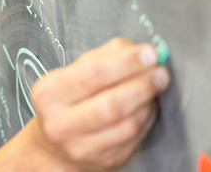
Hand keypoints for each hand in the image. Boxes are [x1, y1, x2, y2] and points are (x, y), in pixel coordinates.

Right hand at [29, 37, 170, 170]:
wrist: (55, 145)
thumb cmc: (67, 100)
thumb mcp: (73, 71)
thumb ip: (103, 56)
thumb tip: (137, 50)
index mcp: (49, 93)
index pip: (92, 74)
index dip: (125, 63)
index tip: (149, 53)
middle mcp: (61, 124)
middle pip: (112, 104)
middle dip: (142, 85)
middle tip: (161, 72)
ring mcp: (82, 147)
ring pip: (128, 124)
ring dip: (147, 102)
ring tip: (155, 86)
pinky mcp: (105, 161)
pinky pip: (135, 138)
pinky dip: (146, 118)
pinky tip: (147, 105)